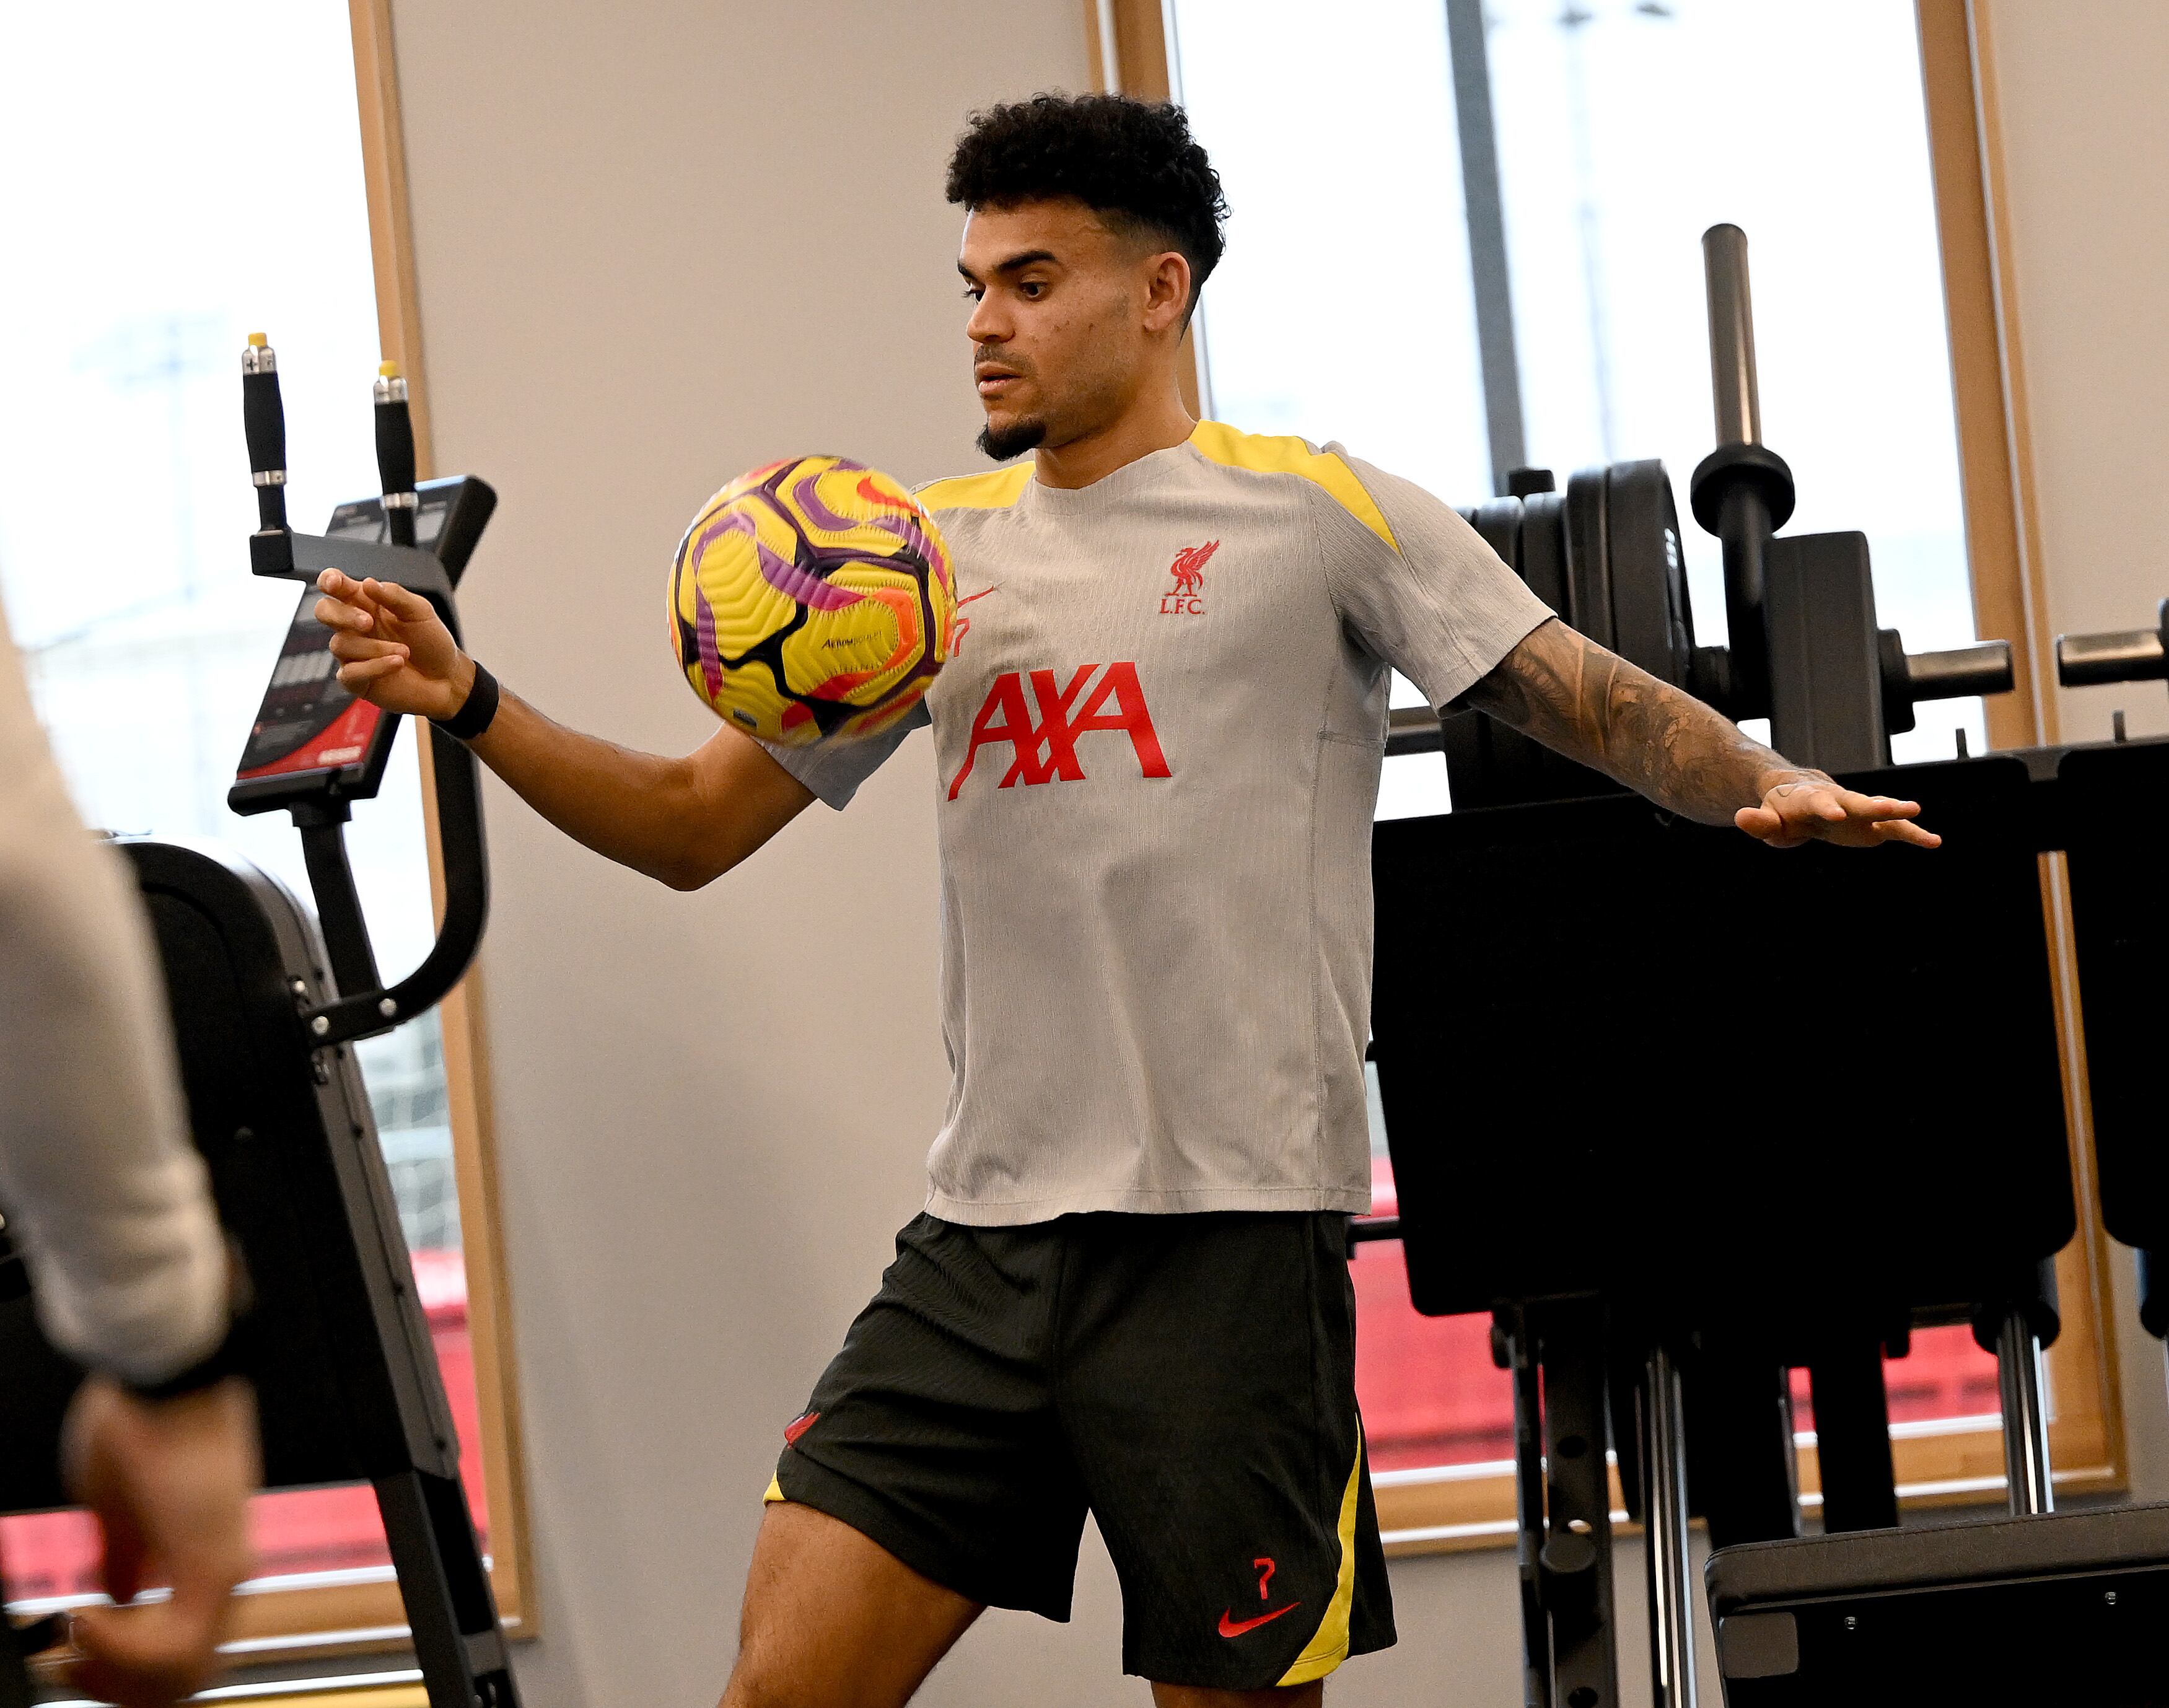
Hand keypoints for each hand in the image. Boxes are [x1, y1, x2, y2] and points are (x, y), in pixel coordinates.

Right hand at [58, 1376, 259, 1707]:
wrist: (165, 1376)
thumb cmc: (141, 1422)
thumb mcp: (119, 1505)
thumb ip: (125, 1556)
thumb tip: (121, 1596)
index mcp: (205, 1554)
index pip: (183, 1645)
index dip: (126, 1666)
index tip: (78, 1655)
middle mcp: (228, 1568)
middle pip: (189, 1674)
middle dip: (121, 1685)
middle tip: (73, 1666)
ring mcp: (227, 1568)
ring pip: (188, 1672)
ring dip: (121, 1675)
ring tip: (76, 1645)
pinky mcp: (215, 1562)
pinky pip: (178, 1647)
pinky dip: (124, 1653)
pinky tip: (85, 1620)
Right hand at [313, 569, 474, 720]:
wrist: (447, 677)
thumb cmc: (431, 641)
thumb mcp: (420, 612)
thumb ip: (394, 596)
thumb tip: (368, 584)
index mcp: (365, 603)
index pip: (335, 586)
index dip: (329, 581)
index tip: (335, 584)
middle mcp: (353, 626)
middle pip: (324, 611)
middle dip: (342, 615)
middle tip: (368, 622)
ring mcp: (352, 653)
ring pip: (340, 644)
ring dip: (375, 647)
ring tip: (405, 651)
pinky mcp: (356, 680)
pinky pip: (350, 672)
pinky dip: (375, 666)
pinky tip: (397, 663)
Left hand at [1735, 776, 1939, 849]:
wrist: (1804, 798)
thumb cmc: (1784, 812)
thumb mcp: (1768, 821)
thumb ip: (1758, 821)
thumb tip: (1740, 817)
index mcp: (1812, 801)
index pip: (1819, 803)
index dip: (1827, 808)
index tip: (1836, 816)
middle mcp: (1841, 801)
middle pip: (1858, 802)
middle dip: (1875, 806)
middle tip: (1893, 807)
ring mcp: (1859, 811)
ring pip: (1881, 810)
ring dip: (1898, 812)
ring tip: (1917, 812)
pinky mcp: (1873, 825)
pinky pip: (1896, 829)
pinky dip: (1914, 834)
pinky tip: (1935, 842)